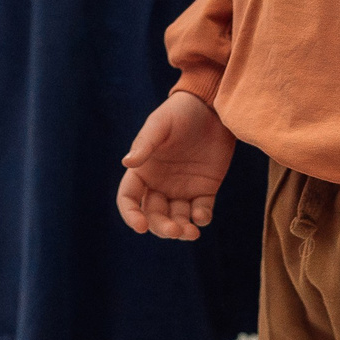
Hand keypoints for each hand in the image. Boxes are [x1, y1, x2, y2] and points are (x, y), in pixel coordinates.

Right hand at [117, 92, 236, 240]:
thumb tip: (126, 163)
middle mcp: (160, 184)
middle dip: (161, 227)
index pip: (129, 199)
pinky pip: (201, 212)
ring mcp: (183, 189)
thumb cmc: (180, 112)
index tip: (140, 226)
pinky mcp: (205, 190)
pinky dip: (201, 218)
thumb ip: (145, 144)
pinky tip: (202, 216)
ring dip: (181, 230)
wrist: (212, 106)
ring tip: (190, 233)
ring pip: (177, 219)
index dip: (131, 215)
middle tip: (174, 230)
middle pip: (154, 215)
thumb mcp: (160, 124)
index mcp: (143, 170)